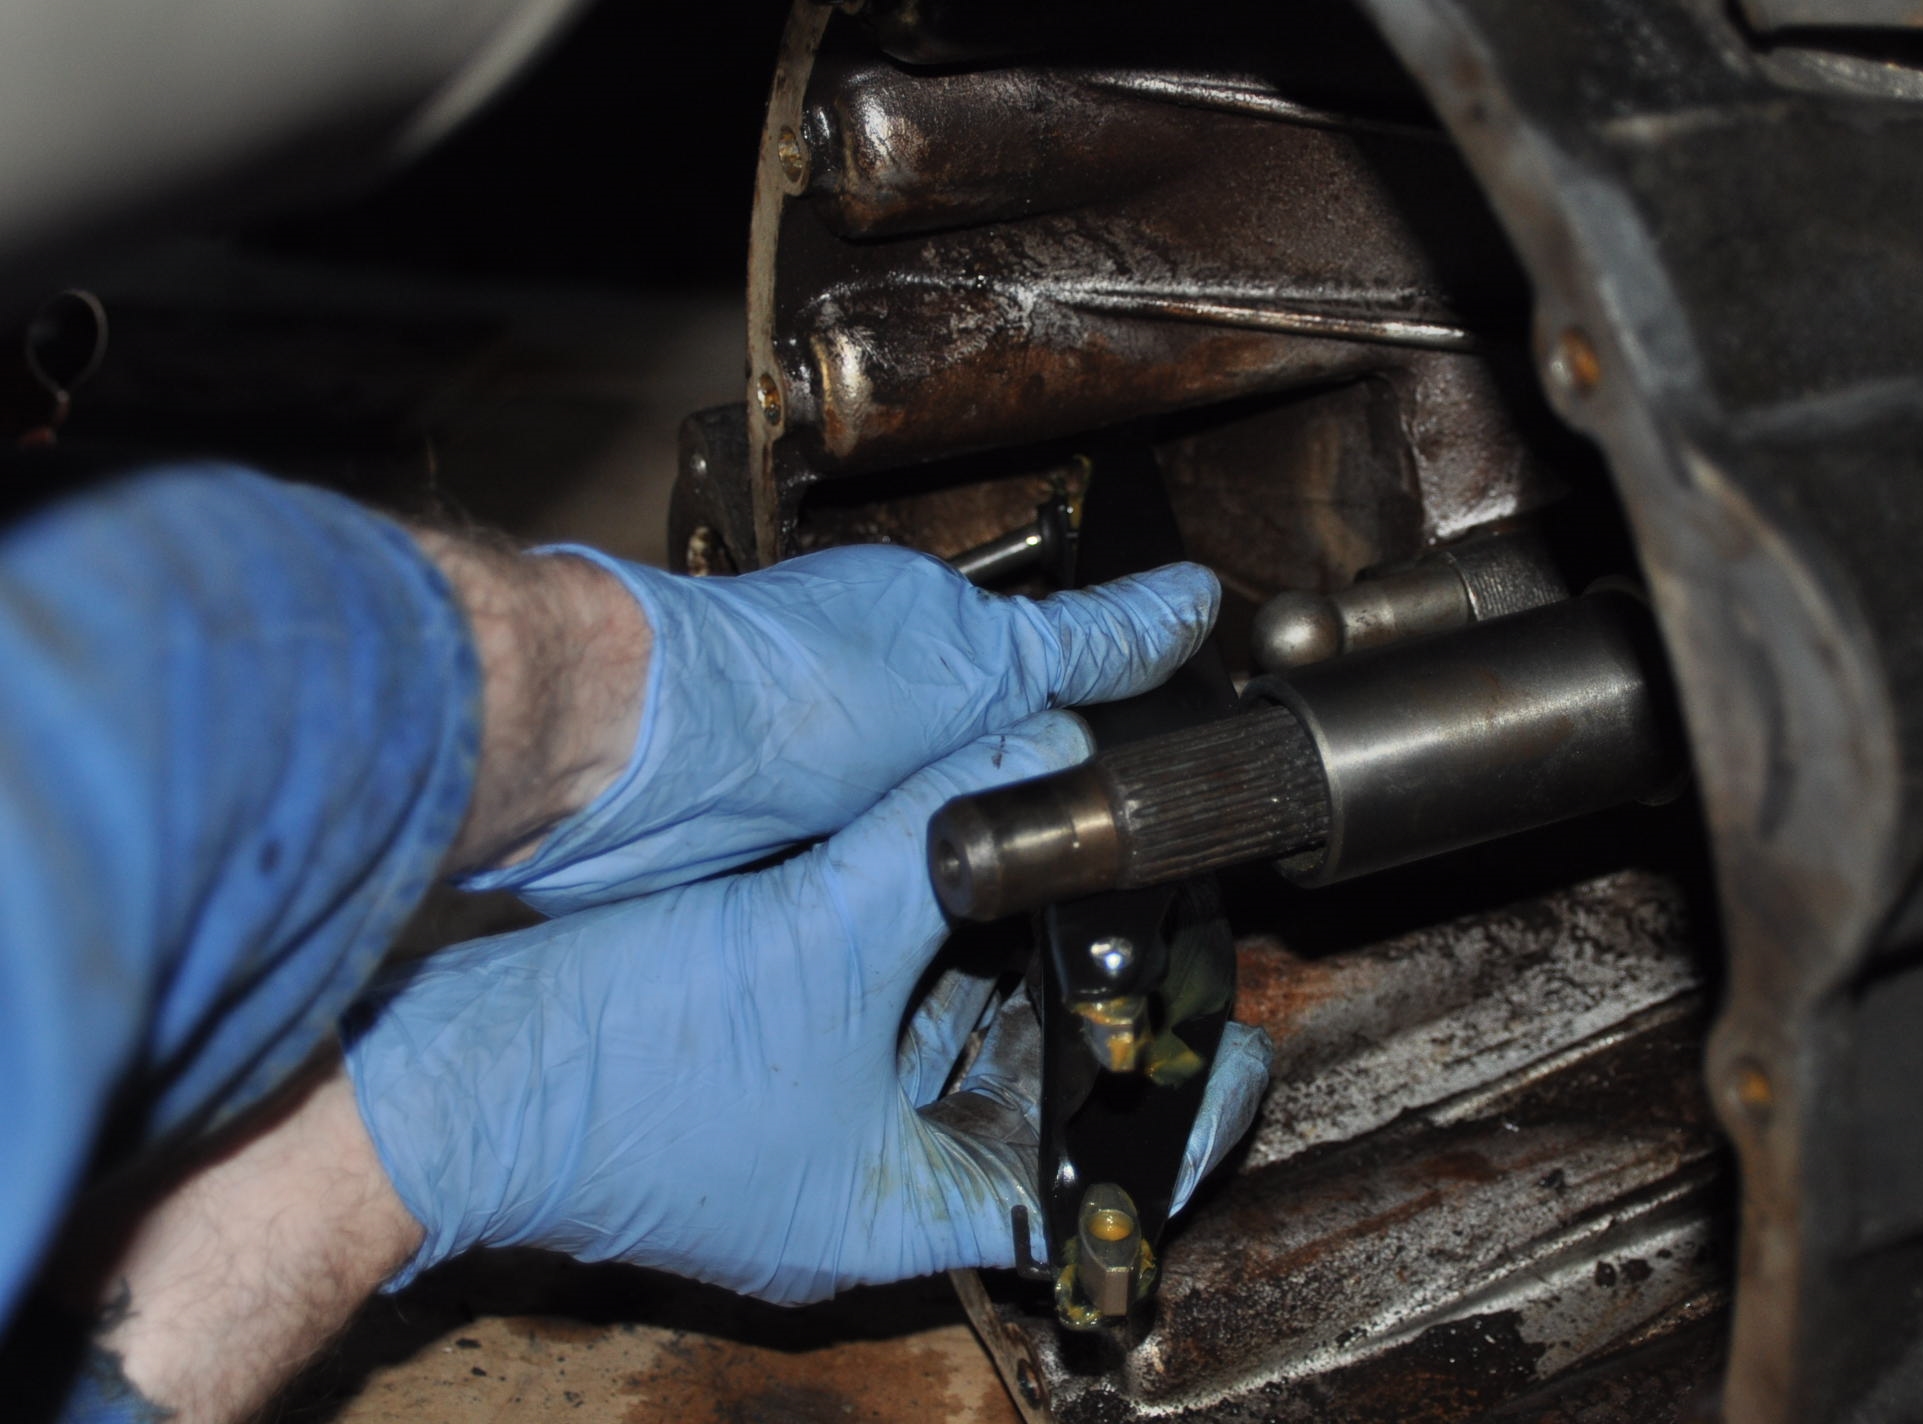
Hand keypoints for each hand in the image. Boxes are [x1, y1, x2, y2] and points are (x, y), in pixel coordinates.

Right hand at [344, 714, 1270, 1302]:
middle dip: (1064, 1011)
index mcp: (886, 1210)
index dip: (1163, 1123)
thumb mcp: (818, 939)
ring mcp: (788, 1135)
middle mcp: (845, 1183)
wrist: (436, 1074)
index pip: (1071, 1188)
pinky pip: (853, 1016)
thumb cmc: (615, 1061)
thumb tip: (1036, 749)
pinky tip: (930, 873)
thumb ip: (940, 840)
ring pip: (926, 1051)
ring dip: (979, 968)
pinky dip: (898, 953)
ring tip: (1052, 885)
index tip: (1231, 1058)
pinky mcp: (738, 1075)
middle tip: (1140, 929)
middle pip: (1003, 1103)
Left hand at [462, 544, 1220, 915]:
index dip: (1099, 758)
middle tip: (1091, 896)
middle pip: (1004, 789)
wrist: (633, 770)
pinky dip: (906, 920)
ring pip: (944, 853)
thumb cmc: (780, 686)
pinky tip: (934, 943)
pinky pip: (879, 899)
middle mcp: (884, 716)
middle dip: (1038, 839)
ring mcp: (832, 793)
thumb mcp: (975, 663)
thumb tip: (1196, 599)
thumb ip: (1088, 647)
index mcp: (934, 643)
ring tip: (1021, 933)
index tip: (1143, 816)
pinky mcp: (788, 864)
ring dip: (972, 887)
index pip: (1055, 699)